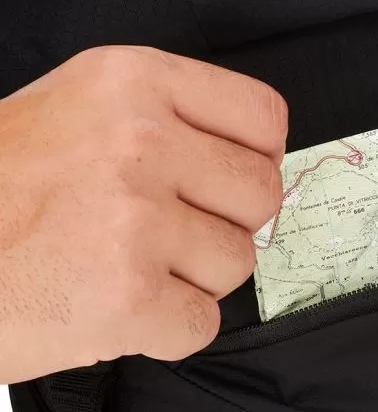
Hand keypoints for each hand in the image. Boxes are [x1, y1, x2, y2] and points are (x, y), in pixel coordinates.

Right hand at [0, 46, 287, 382]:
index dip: (259, 156)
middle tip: (174, 231)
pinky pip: (202, 323)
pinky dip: (168, 329)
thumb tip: (252, 154)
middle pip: (261, 192)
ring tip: (130, 266)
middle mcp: (139, 143)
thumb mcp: (78, 106)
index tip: (232, 178)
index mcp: (133, 82)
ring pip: (238, 261)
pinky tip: (119, 308)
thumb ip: (168, 118)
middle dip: (228, 221)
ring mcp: (133, 221)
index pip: (264, 116)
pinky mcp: (126, 298)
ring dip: (194, 277)